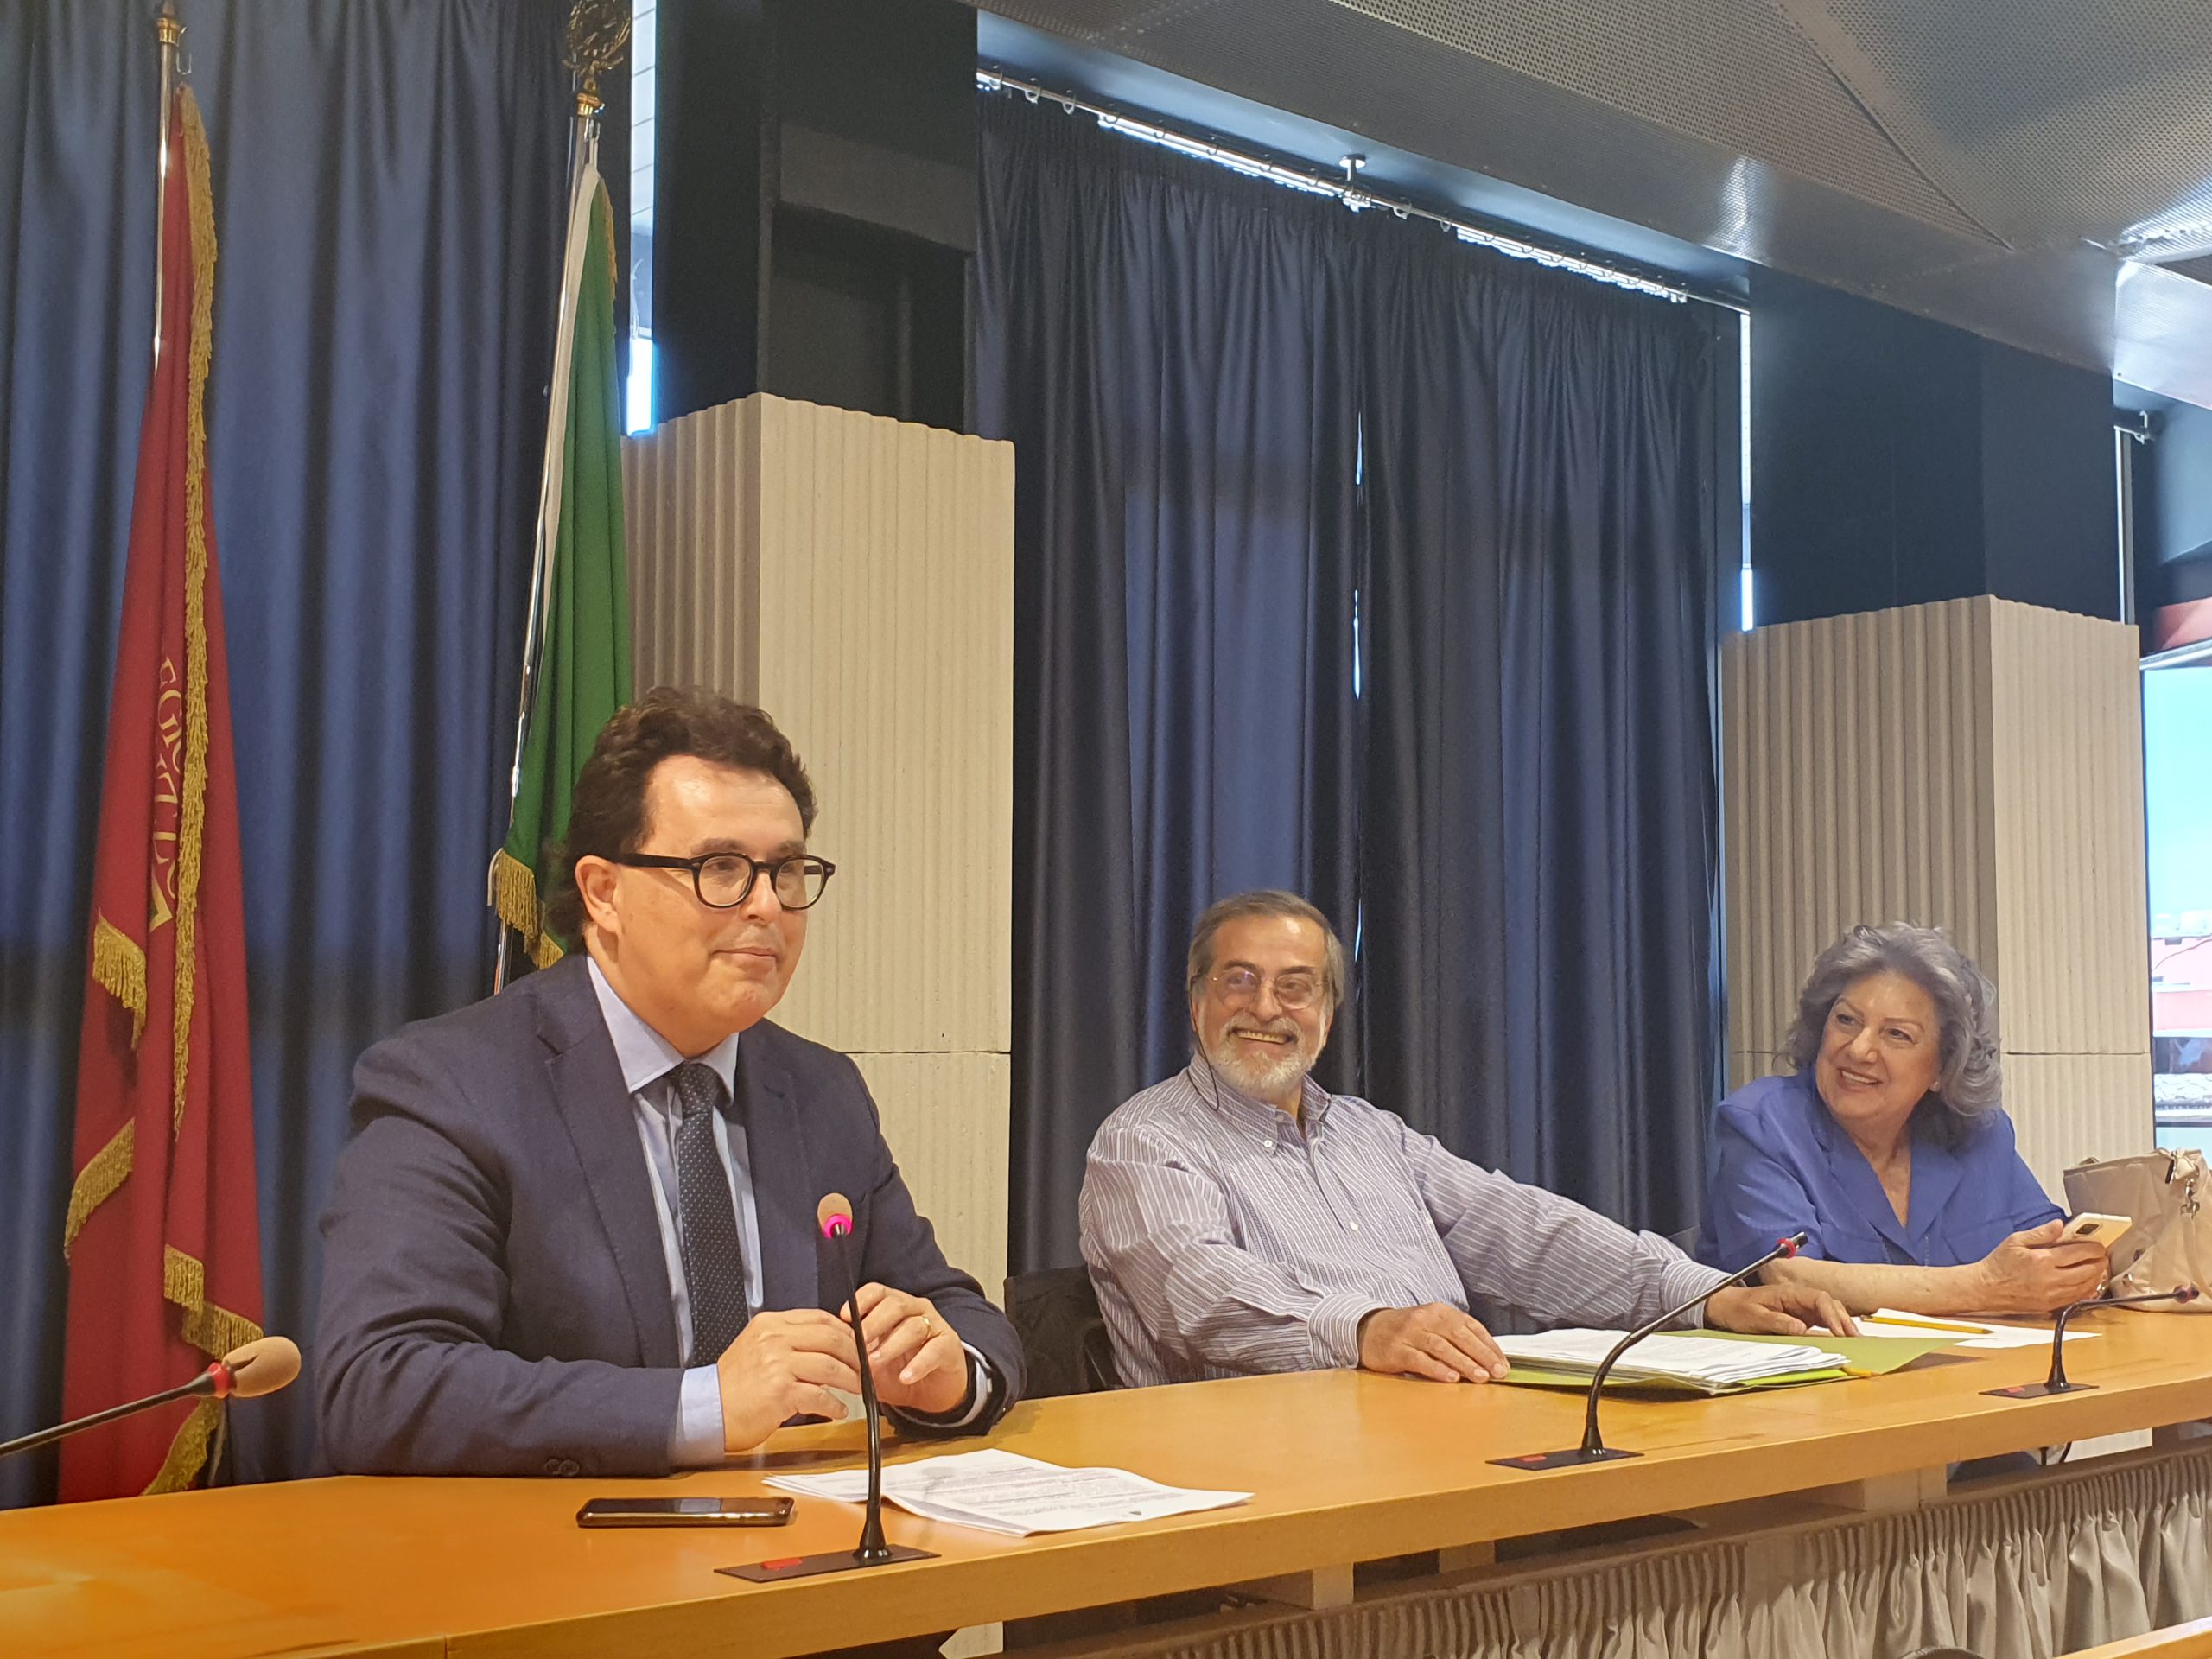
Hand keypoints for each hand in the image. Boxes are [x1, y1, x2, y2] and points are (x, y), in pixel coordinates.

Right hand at [714, 1309, 862, 1452]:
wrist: (707, 1410)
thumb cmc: (732, 1385)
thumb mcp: (756, 1347)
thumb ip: (787, 1340)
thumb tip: (825, 1344)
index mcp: (770, 1324)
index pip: (819, 1318)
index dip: (846, 1331)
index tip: (858, 1343)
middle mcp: (774, 1339)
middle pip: (831, 1339)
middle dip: (856, 1354)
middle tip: (866, 1367)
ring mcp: (777, 1364)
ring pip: (831, 1366)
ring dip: (851, 1380)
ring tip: (858, 1389)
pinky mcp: (780, 1392)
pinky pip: (820, 1396)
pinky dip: (834, 1405)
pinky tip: (839, 1410)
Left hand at [851, 1283, 970, 1415]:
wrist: (931, 1393)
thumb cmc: (900, 1371)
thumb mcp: (873, 1363)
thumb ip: (857, 1354)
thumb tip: (836, 1352)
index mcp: (893, 1307)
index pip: (878, 1292)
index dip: (861, 1300)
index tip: (844, 1317)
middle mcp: (915, 1310)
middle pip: (895, 1304)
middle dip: (874, 1322)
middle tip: (859, 1342)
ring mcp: (934, 1325)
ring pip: (913, 1326)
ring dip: (892, 1345)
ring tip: (875, 1362)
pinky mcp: (949, 1345)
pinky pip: (934, 1349)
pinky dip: (918, 1364)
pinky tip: (906, 1376)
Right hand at [1356, 1303, 1509, 1381]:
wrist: (1369, 1330)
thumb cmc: (1408, 1332)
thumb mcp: (1433, 1326)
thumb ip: (1456, 1338)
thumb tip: (1488, 1359)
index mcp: (1439, 1311)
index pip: (1470, 1326)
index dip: (1489, 1345)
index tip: (1503, 1363)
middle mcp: (1425, 1318)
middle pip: (1459, 1335)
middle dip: (1481, 1355)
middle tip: (1498, 1372)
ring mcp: (1410, 1333)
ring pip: (1442, 1347)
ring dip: (1464, 1363)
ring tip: (1480, 1377)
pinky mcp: (1396, 1350)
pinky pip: (1420, 1359)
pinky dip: (1437, 1369)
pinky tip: (1451, 1378)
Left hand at [1705, 1282, 1857, 1337]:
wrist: (1727, 1306)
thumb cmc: (1739, 1309)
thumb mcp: (1754, 1317)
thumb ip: (1778, 1322)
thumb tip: (1802, 1329)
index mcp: (1788, 1293)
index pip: (1818, 1298)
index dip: (1831, 1314)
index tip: (1838, 1331)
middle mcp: (1798, 1298)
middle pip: (1829, 1304)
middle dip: (1844, 1320)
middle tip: (1856, 1339)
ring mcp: (1801, 1307)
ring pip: (1829, 1312)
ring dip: (1843, 1325)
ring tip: (1855, 1342)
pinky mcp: (1801, 1317)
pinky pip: (1822, 1321)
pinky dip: (1834, 1329)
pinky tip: (1842, 1340)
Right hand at [1973, 1221, 2107, 1313]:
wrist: (1986, 1288)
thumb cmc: (1998, 1265)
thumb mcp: (2015, 1241)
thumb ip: (2040, 1233)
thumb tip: (2059, 1225)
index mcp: (2042, 1260)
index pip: (2078, 1252)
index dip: (2093, 1248)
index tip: (2097, 1245)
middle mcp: (2051, 1279)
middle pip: (2087, 1270)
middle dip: (2099, 1262)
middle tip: (2102, 1256)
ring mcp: (2052, 1294)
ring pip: (2086, 1286)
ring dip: (2097, 1276)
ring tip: (2099, 1268)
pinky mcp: (2051, 1305)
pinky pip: (2077, 1298)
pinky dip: (2088, 1290)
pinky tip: (2089, 1284)